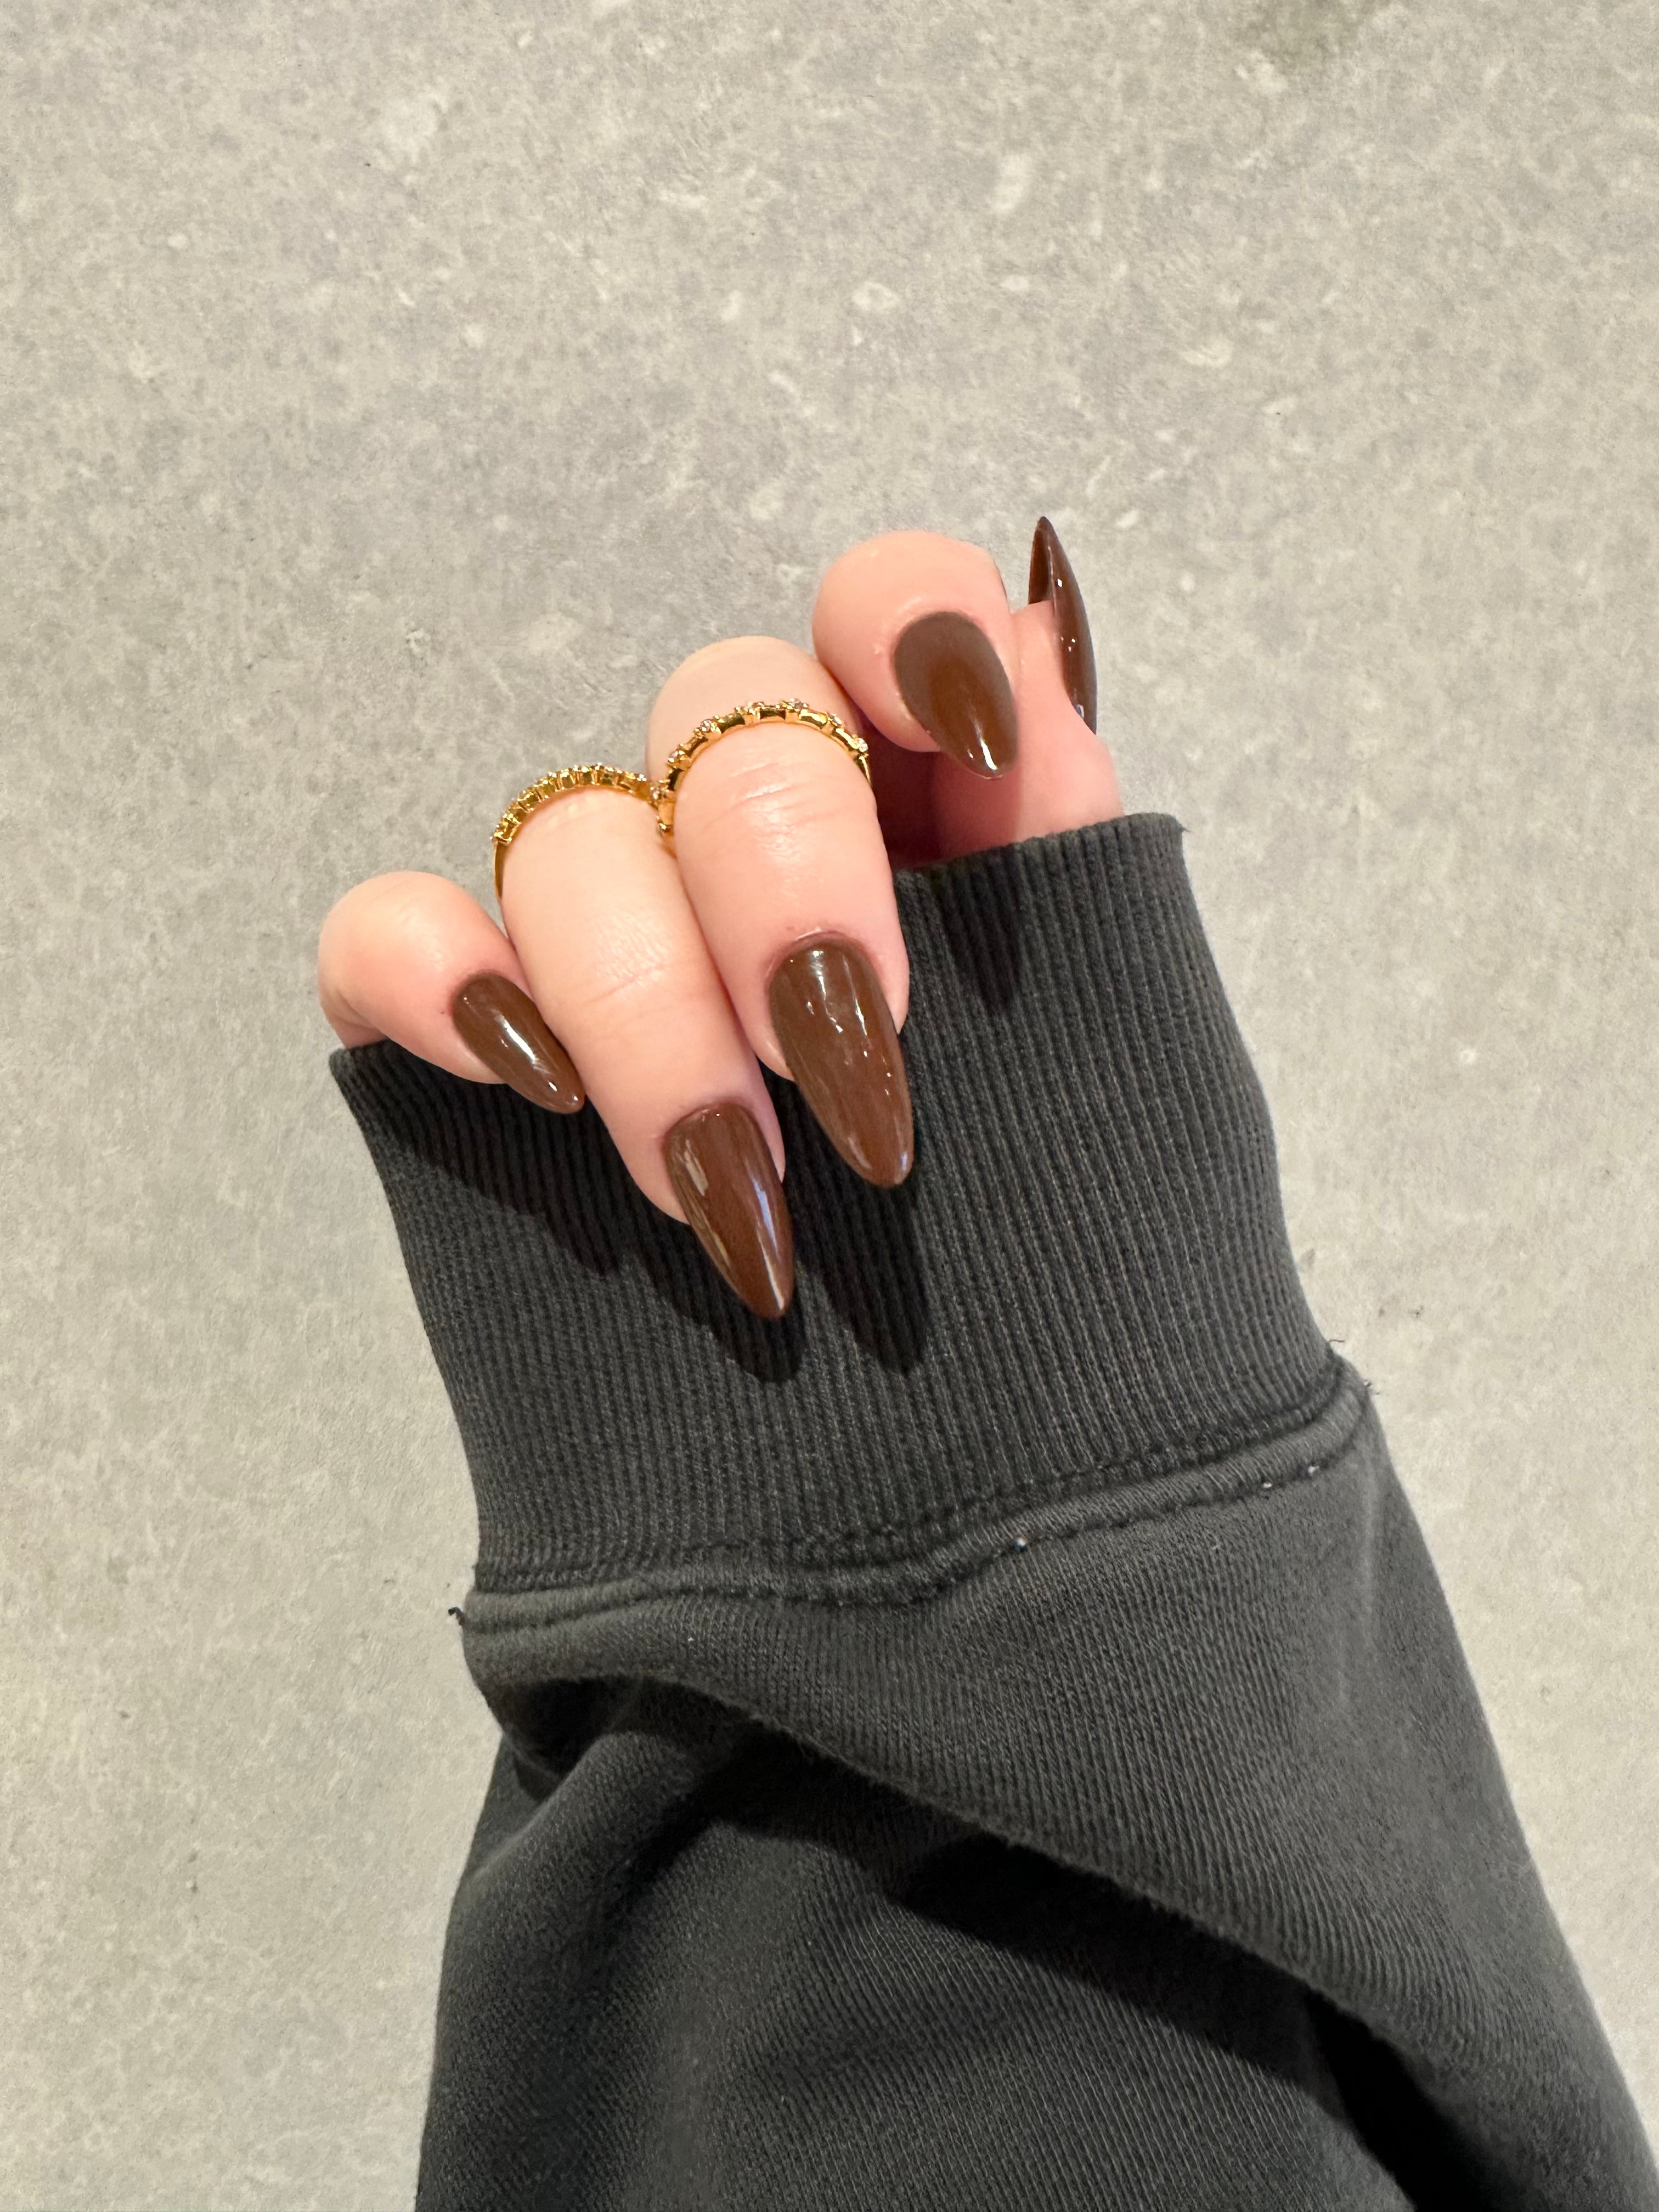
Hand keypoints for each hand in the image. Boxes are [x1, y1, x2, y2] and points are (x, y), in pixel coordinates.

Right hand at [317, 523, 1121, 1318]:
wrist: (970, 1519)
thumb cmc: (1084, 1316)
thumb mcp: (1156, 1094)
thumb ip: (1088, 879)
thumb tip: (1044, 656)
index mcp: (942, 825)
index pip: (891, 611)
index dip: (912, 626)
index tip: (979, 754)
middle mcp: (774, 850)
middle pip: (724, 717)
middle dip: (789, 884)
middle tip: (858, 1081)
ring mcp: (626, 943)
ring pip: (571, 838)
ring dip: (649, 1008)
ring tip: (734, 1197)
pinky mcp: (493, 1048)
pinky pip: (394, 937)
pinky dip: (437, 981)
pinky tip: (524, 1081)